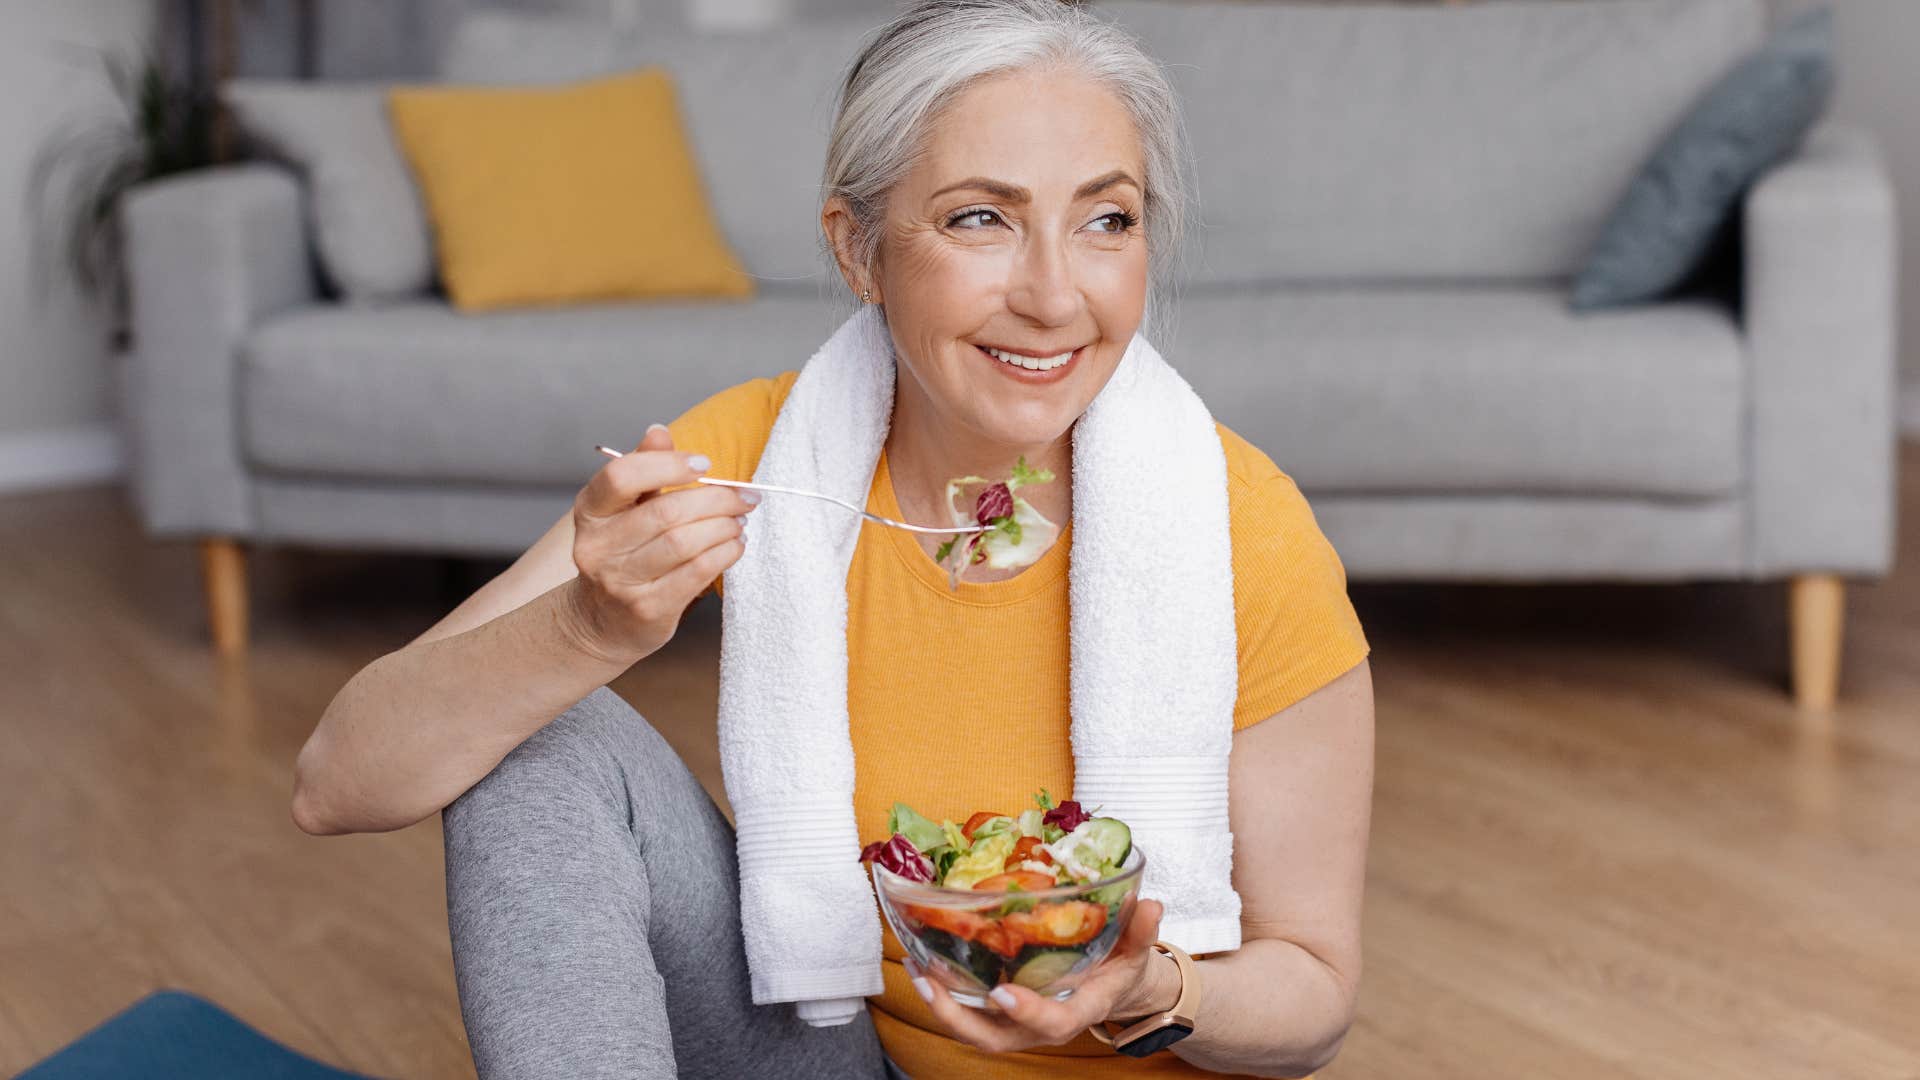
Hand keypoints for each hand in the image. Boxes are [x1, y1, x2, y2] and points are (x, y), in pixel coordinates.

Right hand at [562, 424, 758, 662]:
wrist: (602, 620)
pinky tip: (735, 546)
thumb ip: (644, 468)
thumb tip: (659, 431)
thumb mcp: (624, 508)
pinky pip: (696, 573)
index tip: (704, 464)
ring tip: (739, 521)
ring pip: (683, 543)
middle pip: (665, 512)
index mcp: (590, 511)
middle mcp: (597, 547)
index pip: (621, 477)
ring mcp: (619, 582)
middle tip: (745, 497)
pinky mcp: (647, 609)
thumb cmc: (623, 553)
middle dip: (716, 499)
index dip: (667, 465)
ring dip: (723, 527)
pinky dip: (724, 554)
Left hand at [909, 900, 1175, 1054]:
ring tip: (915, 969)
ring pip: (973, 1028)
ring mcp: (1016, 1021)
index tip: (1004, 993)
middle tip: (931, 983)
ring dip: (940, 1004)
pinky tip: (920, 962)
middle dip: (960, 1018)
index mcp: (1076, 1011)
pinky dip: (942, 991)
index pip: (1052, 1024)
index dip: (1028, 1013)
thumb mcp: (1136, 951)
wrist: (1110, 986)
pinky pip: (967, 1010)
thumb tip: (1149, 904)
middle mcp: (1039, 1023)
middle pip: (996, 1038)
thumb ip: (1141, 931)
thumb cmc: (1119, 968)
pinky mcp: (1000, 1011)